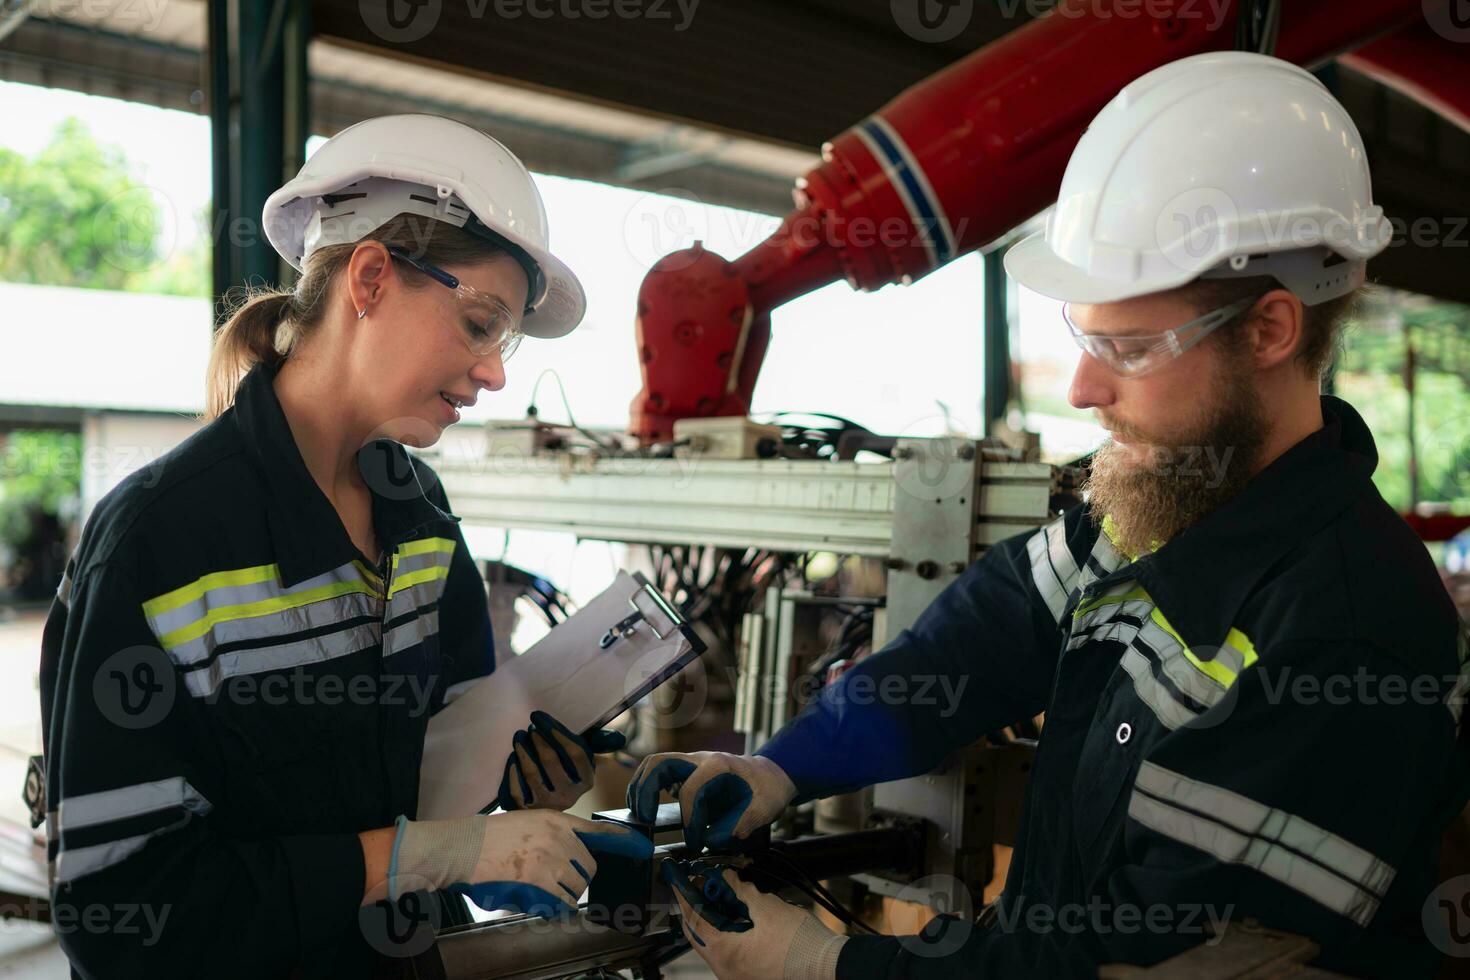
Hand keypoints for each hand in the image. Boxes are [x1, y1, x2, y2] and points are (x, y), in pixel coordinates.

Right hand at [390, 810, 650, 916]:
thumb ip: (551, 835)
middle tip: (558, 881)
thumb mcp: (526, 822)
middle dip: (578, 878)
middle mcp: (558, 836)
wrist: (464, 846)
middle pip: (588, 867)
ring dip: (565, 893)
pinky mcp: (539, 878)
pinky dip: (555, 905)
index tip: (640, 845)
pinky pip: (561, 899)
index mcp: (555, 820)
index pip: (598, 829)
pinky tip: (541, 900)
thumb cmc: (488, 836)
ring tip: (543, 889)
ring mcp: (550, 857)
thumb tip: (568, 855)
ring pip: (576, 886)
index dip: (622, 839)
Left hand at [497, 710, 626, 810]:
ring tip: (519, 737)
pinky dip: (513, 770)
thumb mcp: (580, 760)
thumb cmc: (563, 772)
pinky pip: (517, 788)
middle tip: (529, 727)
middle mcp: (570, 796)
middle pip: (551, 760)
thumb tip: (620, 739)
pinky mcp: (528, 812)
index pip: (576, 753)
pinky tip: (512, 757)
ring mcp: (548, 806)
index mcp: (586, 781)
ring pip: (532, 772)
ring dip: (523, 750)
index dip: (558, 733)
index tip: (541, 718)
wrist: (544, 807)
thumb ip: (597, 744)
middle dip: (538, 739)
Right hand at [627, 752, 796, 852]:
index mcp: (718, 765)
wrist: (772, 775)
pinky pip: (659, 777)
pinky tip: (648, 812)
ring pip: (654, 766)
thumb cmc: (768, 789)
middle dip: (645, 789)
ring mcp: (690, 765)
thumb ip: (743, 823)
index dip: (689, 817)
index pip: (691, 788)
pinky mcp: (686, 775)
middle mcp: (699, 760)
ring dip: (640, 788)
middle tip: (643, 818)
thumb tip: (713, 839)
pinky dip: (647, 791)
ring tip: (638, 815)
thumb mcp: (766, 807)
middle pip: (659, 763)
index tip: (695, 841)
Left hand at [667, 865, 845, 979]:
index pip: (693, 918)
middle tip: (699, 884)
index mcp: (724, 953)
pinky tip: (737, 915)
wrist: (828, 968)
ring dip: (713, 919)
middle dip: (697, 906)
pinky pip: (728, 952)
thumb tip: (726, 877)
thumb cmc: (801, 944)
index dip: (685, 893)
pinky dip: (727, 932)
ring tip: (720, 895)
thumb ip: (741, 890)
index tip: (678, 878)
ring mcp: (736, 976)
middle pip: (699, 934)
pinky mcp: (748, 976)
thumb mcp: (768, 908)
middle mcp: (724, 970)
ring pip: (712, 943)